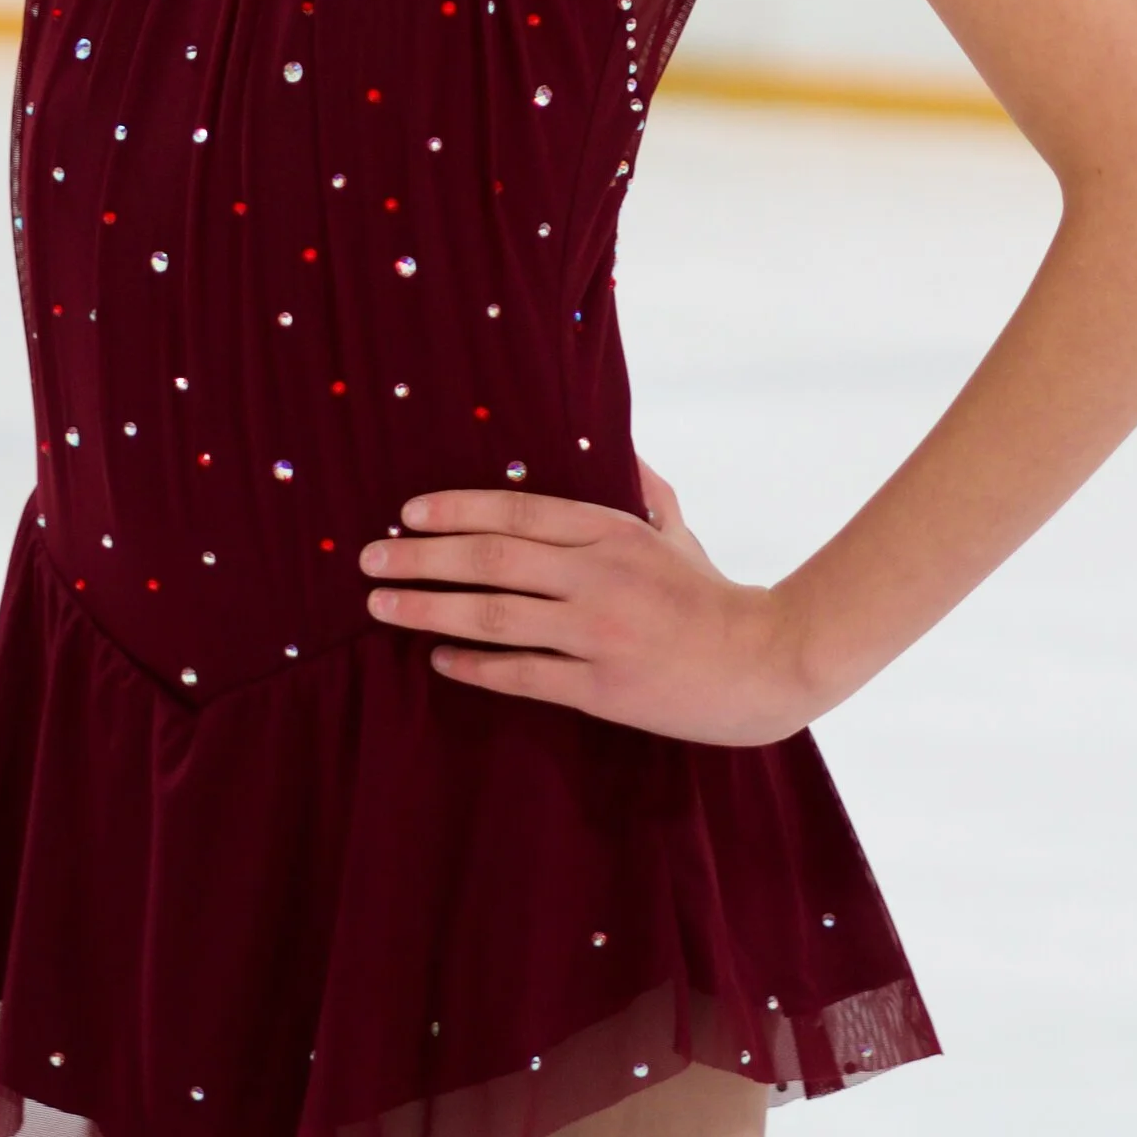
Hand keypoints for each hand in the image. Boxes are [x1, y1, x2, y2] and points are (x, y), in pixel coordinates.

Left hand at [359, 458, 816, 746]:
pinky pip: (523, 675)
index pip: (517, 510)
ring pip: (494, 616)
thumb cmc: (713, 595)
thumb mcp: (676, 532)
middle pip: (491, 559)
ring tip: (381, 607)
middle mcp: (596, 576)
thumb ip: (644, 490)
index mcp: (611, 530)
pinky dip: (475, 668)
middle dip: (422, 558)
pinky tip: (438, 662)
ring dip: (430, 611)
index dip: (456, 509)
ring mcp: (596, 633)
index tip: (407, 512)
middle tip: (368, 559)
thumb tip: (622, 449)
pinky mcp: (601, 687)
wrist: (767, 661)